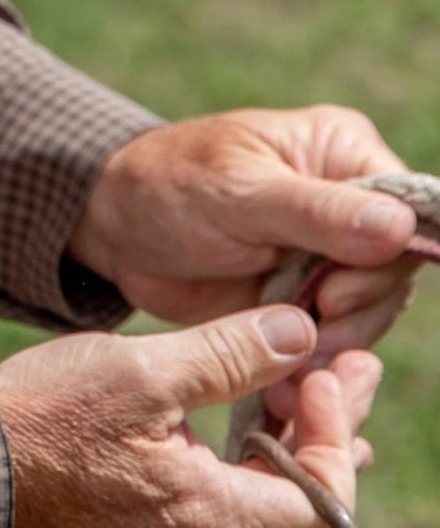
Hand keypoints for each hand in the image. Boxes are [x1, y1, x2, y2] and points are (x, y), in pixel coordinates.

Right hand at [0, 307, 382, 527]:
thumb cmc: (45, 418)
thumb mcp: (141, 369)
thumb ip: (227, 353)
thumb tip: (300, 332)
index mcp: (216, 518)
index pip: (326, 499)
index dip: (337, 429)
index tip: (319, 367)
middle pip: (306, 516)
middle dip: (326, 441)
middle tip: (330, 375)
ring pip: (266, 520)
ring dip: (287, 457)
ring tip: (291, 397)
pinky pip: (223, 516)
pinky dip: (245, 470)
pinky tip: (228, 425)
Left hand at [68, 107, 419, 412]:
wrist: (117, 227)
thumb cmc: (169, 186)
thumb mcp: (239, 194)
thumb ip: (317, 211)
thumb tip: (402, 226)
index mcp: (341, 149)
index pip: (409, 211)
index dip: (386, 262)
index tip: (333, 293)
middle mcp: (349, 199)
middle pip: (397, 270)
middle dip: (357, 309)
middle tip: (307, 325)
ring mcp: (331, 250)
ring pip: (374, 310)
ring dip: (338, 340)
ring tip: (291, 356)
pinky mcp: (310, 293)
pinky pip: (340, 333)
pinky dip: (318, 357)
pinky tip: (287, 377)